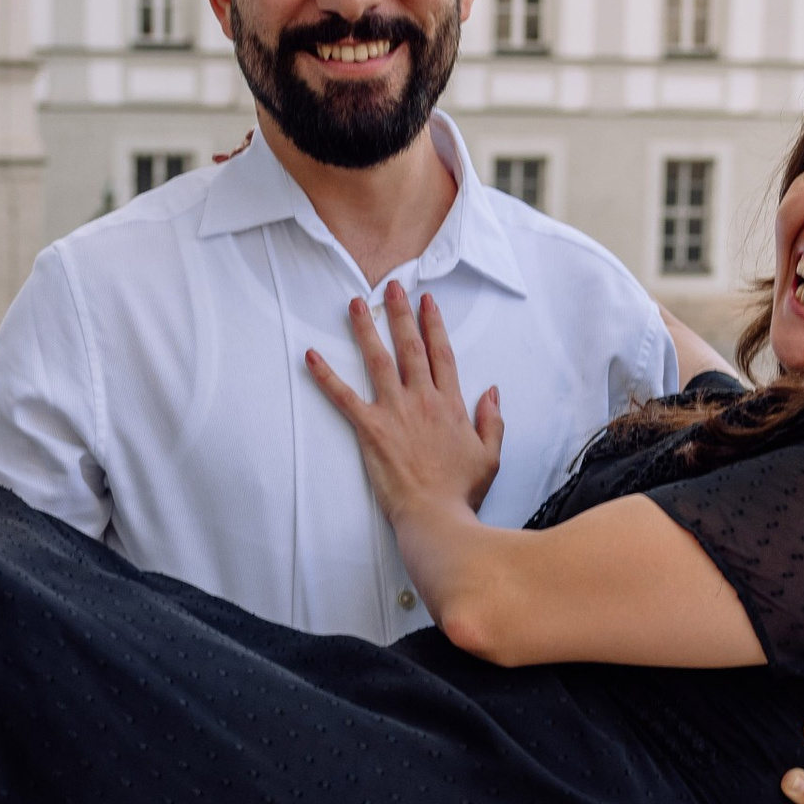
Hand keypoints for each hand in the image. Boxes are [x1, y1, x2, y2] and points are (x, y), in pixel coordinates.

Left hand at [306, 284, 504, 527]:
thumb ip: (492, 420)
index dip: (434, 326)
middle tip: (393, 287)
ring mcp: (395, 412)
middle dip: (401, 314)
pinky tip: (311, 356)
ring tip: (356, 304)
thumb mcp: (490, 455)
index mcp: (451, 405)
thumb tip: (492, 391)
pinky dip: (326, 376)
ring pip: (378, 361)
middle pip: (411, 347)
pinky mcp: (371, 429)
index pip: (442, 355)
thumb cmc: (462, 491)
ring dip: (366, 329)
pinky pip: (344, 397)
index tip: (427, 303)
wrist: (437, 516)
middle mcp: (423, 400)